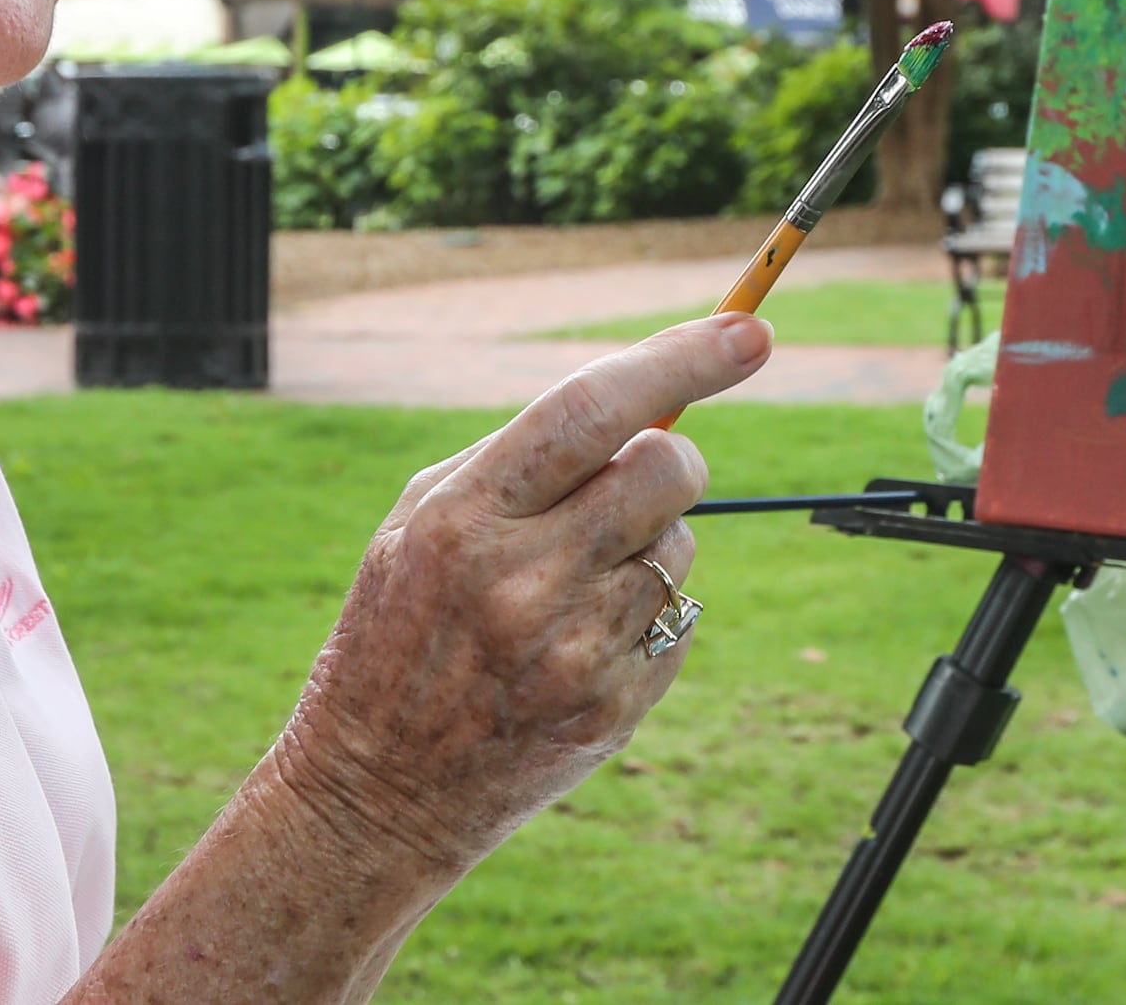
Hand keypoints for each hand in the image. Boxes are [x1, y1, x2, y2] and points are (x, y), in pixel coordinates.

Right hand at [263, 311, 772, 878]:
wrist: (378, 793)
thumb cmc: (399, 632)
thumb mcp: (418, 525)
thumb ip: (519, 459)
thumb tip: (646, 403)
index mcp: (463, 519)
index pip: (591, 411)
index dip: (680, 360)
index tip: (747, 332)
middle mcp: (523, 581)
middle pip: (667, 469)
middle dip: (672, 456)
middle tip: (638, 475)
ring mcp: (574, 651)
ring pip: (680, 544)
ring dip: (646, 544)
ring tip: (570, 586)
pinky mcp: (614, 707)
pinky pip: (679, 616)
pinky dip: (646, 613)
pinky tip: (577, 644)